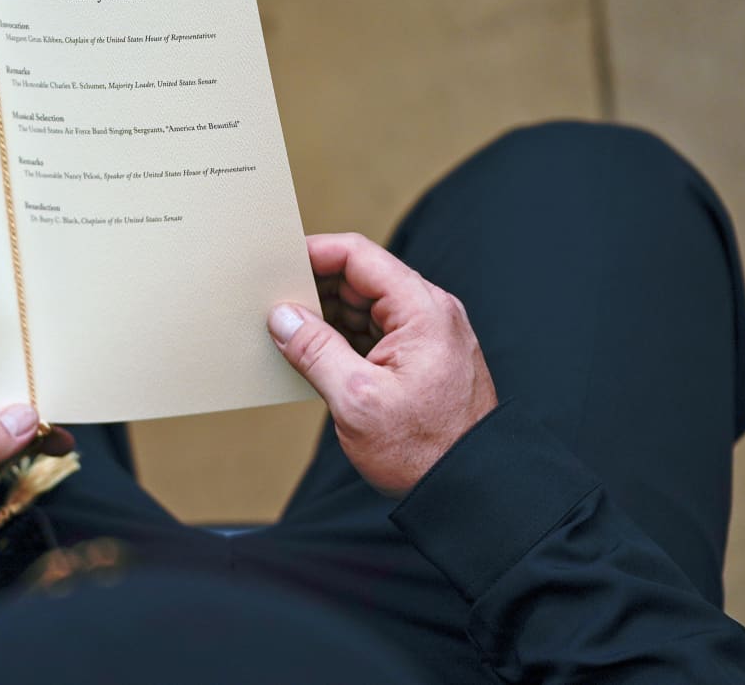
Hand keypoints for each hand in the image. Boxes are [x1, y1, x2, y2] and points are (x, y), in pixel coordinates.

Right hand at [269, 233, 496, 497]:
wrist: (472, 491)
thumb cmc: (425, 451)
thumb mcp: (357, 400)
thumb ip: (315, 350)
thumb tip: (282, 316)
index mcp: (421, 310)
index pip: (359, 256)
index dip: (314, 253)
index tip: (277, 262)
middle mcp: (430, 313)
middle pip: (361, 278)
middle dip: (315, 287)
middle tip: (272, 302)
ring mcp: (428, 336)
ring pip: (366, 306)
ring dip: (327, 315)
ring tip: (287, 332)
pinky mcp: (422, 359)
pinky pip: (375, 332)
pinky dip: (343, 338)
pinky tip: (314, 354)